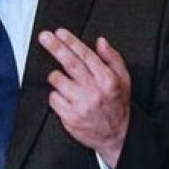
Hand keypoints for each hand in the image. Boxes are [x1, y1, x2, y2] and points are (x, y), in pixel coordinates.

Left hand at [38, 29, 130, 167]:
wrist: (117, 136)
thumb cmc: (118, 104)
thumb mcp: (123, 79)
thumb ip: (112, 58)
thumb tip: (101, 41)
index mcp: (107, 79)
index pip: (85, 55)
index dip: (71, 41)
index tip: (60, 32)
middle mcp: (93, 91)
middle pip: (69, 63)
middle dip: (55, 47)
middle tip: (44, 37)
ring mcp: (80, 104)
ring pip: (57, 80)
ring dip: (56, 76)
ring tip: (65, 81)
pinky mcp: (69, 117)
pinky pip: (53, 98)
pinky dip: (56, 95)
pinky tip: (65, 97)